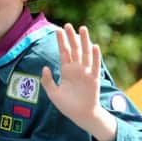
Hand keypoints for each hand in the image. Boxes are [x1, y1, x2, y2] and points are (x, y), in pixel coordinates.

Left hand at [41, 23, 116, 140]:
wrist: (81, 115)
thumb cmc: (67, 105)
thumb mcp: (53, 93)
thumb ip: (48, 81)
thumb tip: (45, 67)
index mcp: (66, 71)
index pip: (63, 52)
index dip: (61, 41)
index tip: (58, 30)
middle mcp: (77, 69)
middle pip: (74, 49)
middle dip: (71, 37)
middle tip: (68, 25)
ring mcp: (86, 72)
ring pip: (85, 53)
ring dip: (84, 41)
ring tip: (82, 29)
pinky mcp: (94, 79)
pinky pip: (95, 65)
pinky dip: (95, 56)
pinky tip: (94, 46)